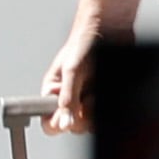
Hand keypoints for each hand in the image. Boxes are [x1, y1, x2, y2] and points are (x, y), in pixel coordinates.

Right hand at [43, 17, 106, 135]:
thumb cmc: (83, 45)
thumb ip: (67, 98)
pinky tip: (105, 88)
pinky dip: (107, 103)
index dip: (58, 123)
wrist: (108, 32)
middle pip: (74, 126)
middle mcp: (71, 100)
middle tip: (86, 98)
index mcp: (54, 94)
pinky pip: (106, 111)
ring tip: (94, 91)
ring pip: (91, 121)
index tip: (67, 116)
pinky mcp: (103, 96)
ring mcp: (88, 99)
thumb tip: (64, 123)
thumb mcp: (72, 71)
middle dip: (81, 115)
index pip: (50, 123)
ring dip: (95, 109)